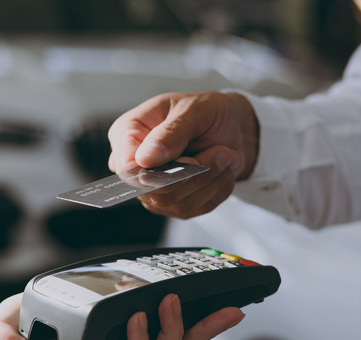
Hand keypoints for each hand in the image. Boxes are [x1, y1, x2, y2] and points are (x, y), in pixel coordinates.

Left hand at [0, 293, 243, 339]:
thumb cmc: (25, 322)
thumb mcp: (75, 295)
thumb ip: (105, 287)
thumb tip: (134, 267)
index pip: (166, 337)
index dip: (199, 324)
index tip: (228, 306)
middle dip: (205, 333)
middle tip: (231, 311)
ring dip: (169, 334)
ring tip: (169, 303)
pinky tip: (138, 319)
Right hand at [108, 91, 258, 218]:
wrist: (234, 127)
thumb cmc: (208, 111)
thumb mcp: (193, 109)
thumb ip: (170, 132)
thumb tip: (146, 157)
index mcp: (127, 133)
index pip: (126, 167)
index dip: (155, 171)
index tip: (189, 160)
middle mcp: (136, 164)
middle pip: (153, 191)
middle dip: (193, 175)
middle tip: (219, 152)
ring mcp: (154, 187)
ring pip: (177, 204)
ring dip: (210, 180)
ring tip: (224, 155)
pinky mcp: (175, 203)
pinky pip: (196, 208)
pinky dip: (218, 189)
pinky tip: (223, 169)